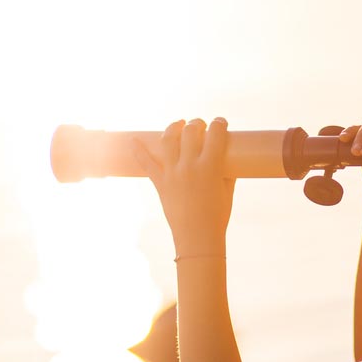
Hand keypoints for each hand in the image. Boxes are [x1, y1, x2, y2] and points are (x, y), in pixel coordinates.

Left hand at [131, 118, 234, 254]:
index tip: (220, 123)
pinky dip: (138, 150)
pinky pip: (146, 163)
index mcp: (210, 167)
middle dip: (197, 123)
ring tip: (178, 126)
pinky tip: (132, 140)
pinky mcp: (161, 183)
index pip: (215, 134)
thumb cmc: (217, 216)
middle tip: (200, 125)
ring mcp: (172, 174)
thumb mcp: (227, 191)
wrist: (198, 238)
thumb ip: (227, 172)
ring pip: (168, 140)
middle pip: (191, 131)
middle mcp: (190, 166)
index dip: (219, 124)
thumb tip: (228, 160)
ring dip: (173, 128)